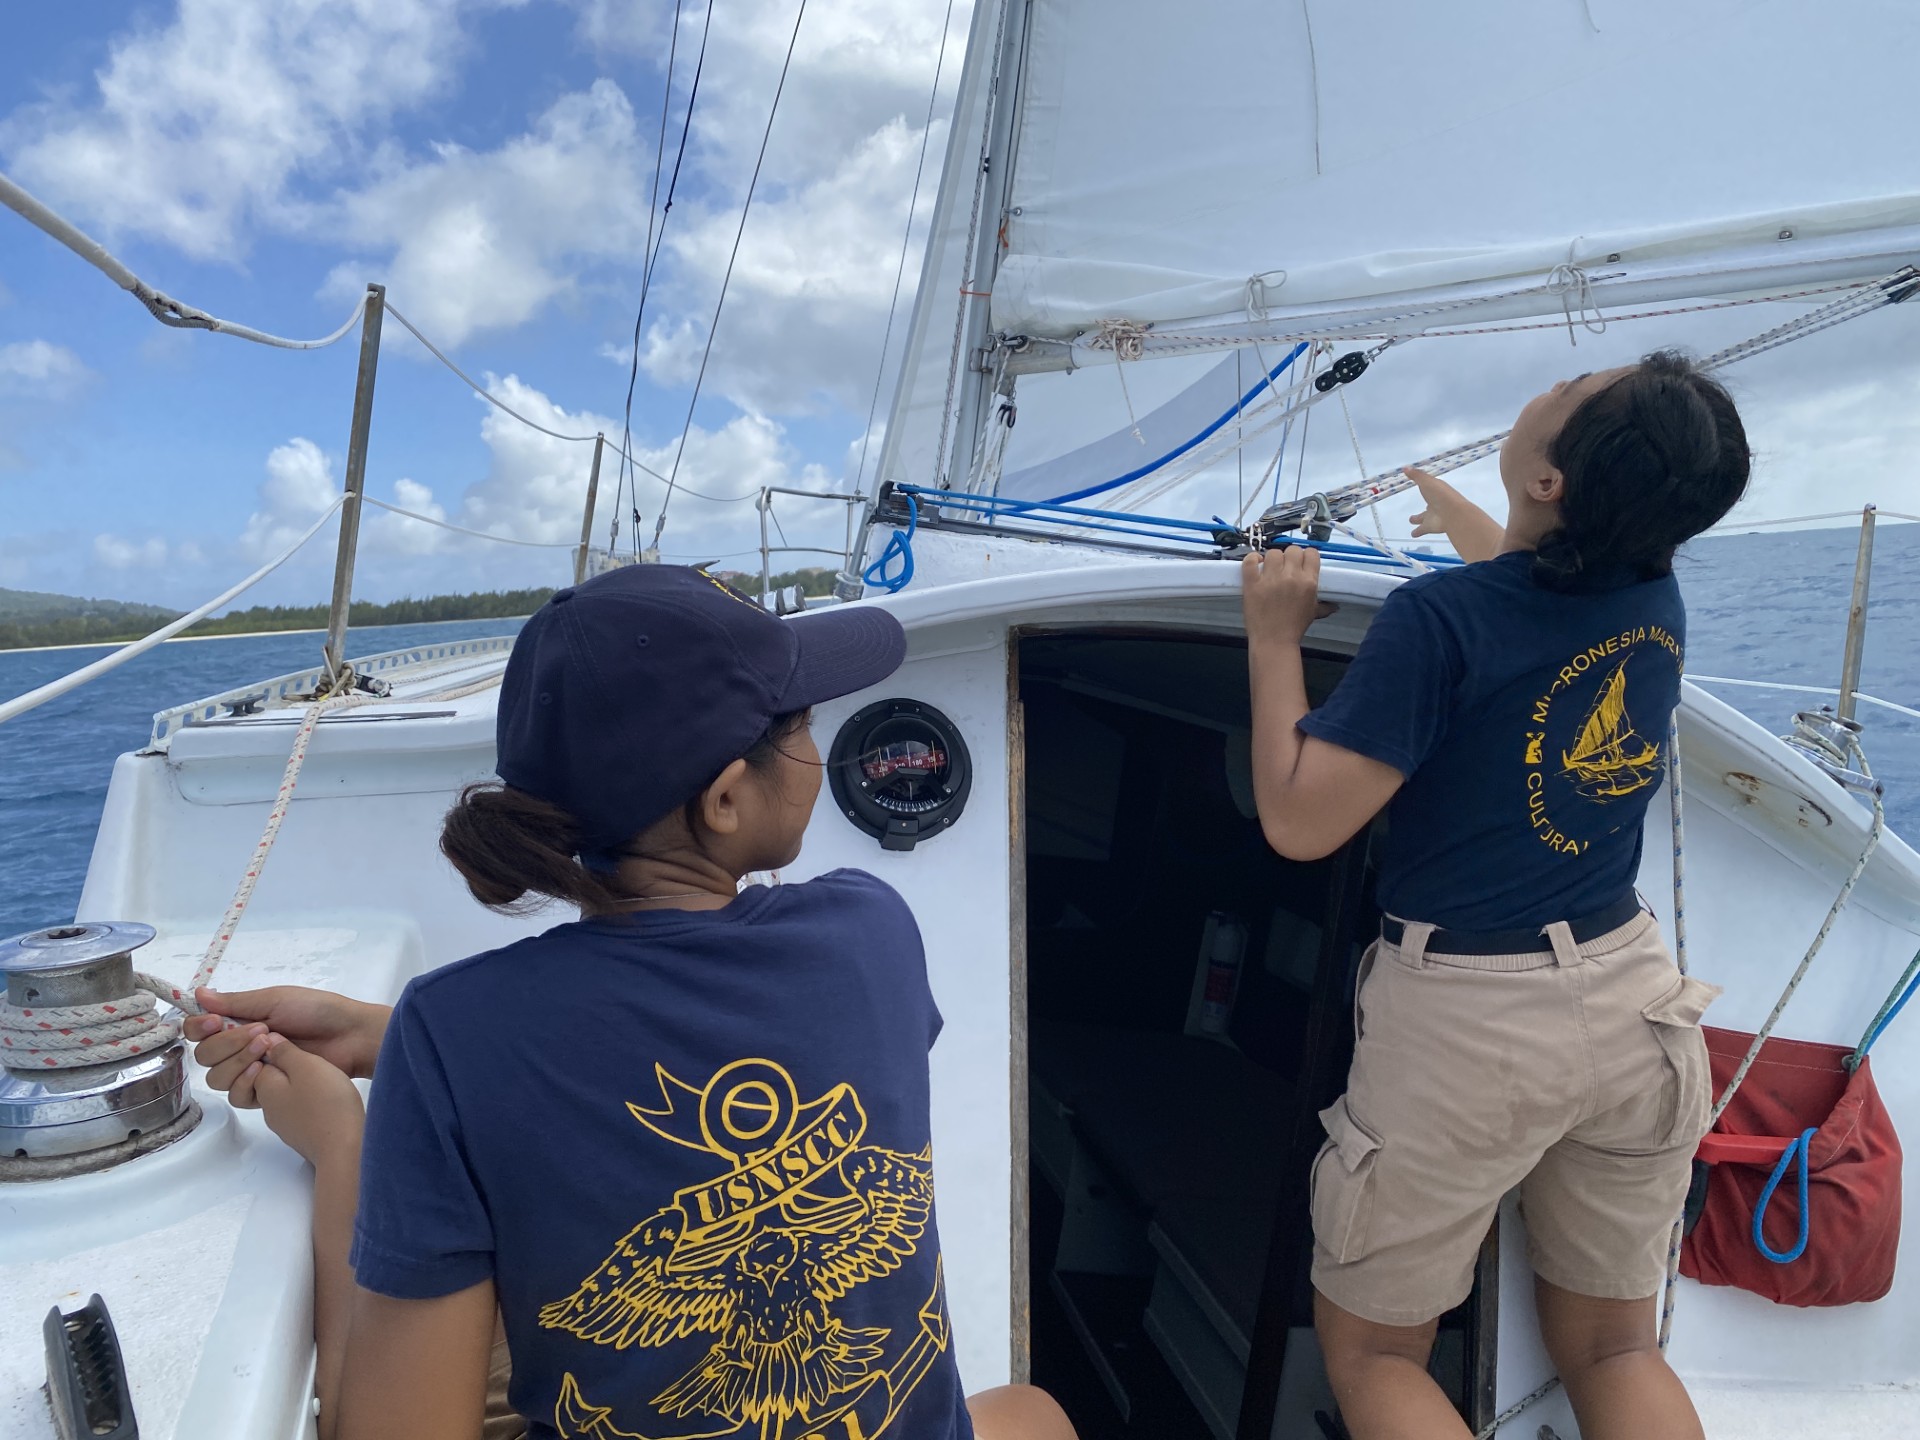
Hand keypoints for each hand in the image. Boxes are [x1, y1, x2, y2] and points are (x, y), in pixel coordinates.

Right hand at [184, 985, 389, 1092]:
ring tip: (270, 1046)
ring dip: (238, 1060)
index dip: (200, 1028)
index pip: (199, 1031)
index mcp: (239, 1022)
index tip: (216, 1021)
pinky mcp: (265, 1092)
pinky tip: (265, 1070)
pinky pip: (237, 1097)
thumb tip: (198, 994)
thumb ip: (235, 1002)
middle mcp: (239, 1048)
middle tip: (261, 1031)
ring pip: (217, 1078)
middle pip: (205, 1056)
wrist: (348, 1036)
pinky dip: (245, 1082)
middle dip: (228, 1042)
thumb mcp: (274, 999)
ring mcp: (252, 1071)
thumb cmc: (315, 1010)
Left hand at [254, 1039, 365, 1168]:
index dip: (269, 1047)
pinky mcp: (301, 1133)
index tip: (289, 1041)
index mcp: (265, 1087)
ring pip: (283, 1095)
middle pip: (267, 1079)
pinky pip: (297, 1108)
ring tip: (320, 1075)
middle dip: (282, 1066)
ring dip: (296, 1083)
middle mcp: (268, 1107)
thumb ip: (285, 1052)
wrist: (344, 1148)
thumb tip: (268, 1041)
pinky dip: (306, 1099)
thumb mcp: (307, 1066)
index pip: (255, 1061)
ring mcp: (284, 1123)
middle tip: (306, 1057)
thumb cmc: (326, 1104)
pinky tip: (325, 1096)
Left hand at [1241, 544, 1330, 644]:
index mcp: (1309, 582)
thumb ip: (1324, 606)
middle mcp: (1291, 577)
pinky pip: (1250, 561)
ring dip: (1272, 559)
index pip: (1311, 553)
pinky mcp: (1252, 583)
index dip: (1306, 556)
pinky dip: (1252, 559)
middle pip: (1292, 550)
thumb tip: (1335, 606)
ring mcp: (1270, 579)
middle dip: (1290, 557)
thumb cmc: (1294, 627)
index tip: (1300, 563)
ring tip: (1270, 568)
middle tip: (1285, 567)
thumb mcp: (1313, 613)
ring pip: (1273, 553)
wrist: (1274, 641)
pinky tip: (1255, 565)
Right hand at [1406, 467, 1470, 537]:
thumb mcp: (1427, 481)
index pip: (1430, 487)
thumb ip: (1416, 475)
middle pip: (1428, 504)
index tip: (1420, 484)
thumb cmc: (1440, 494)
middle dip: (1424, 504)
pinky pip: (1422, 529)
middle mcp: (1436, 503)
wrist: (1453, 513)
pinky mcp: (1430, 527)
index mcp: (1437, 490)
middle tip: (1419, 500)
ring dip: (1418, 519)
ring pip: (1424, 518)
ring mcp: (1433, 515)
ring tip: (1411, 520)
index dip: (1425, 486)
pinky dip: (1417, 532)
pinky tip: (1413, 534)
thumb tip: (1405, 467)